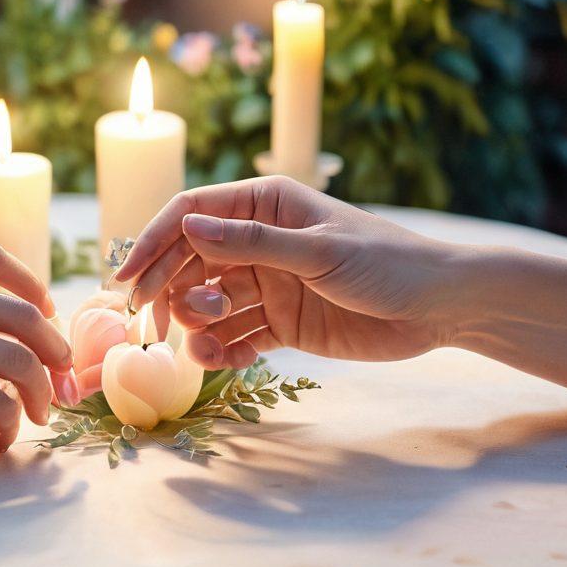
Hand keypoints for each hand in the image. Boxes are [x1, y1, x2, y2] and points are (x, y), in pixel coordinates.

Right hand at [115, 177, 464, 368]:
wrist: (439, 308)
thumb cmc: (387, 263)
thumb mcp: (319, 251)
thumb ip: (252, 244)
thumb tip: (187, 227)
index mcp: (264, 205)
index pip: (191, 214)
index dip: (155, 242)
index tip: (127, 277)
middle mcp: (258, 242)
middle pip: (189, 262)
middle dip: (168, 290)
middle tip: (152, 320)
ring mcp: (267, 284)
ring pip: (206, 303)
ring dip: (197, 323)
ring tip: (209, 340)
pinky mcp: (279, 324)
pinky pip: (234, 337)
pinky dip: (221, 351)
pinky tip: (224, 360)